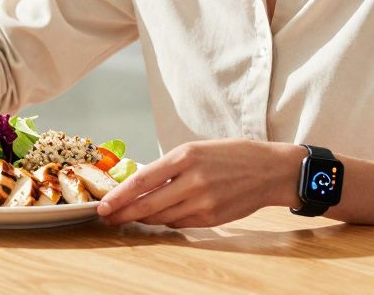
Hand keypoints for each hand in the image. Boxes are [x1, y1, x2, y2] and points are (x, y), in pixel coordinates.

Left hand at [98, 140, 299, 228]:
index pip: (143, 180)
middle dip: (123, 213)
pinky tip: (157, 218)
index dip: (120, 196)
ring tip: (127, 218)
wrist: (269, 170)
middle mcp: (193, 180)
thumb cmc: (232, 155)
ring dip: (142, 219)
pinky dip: (165, 221)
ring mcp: (203, 201)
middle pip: (148, 204)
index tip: (104, 205)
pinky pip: (179, 223)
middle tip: (107, 218)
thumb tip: (141, 184)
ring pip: (162, 217)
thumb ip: (170, 167)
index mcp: (186, 156)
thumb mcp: (197, 149)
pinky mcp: (212, 217)